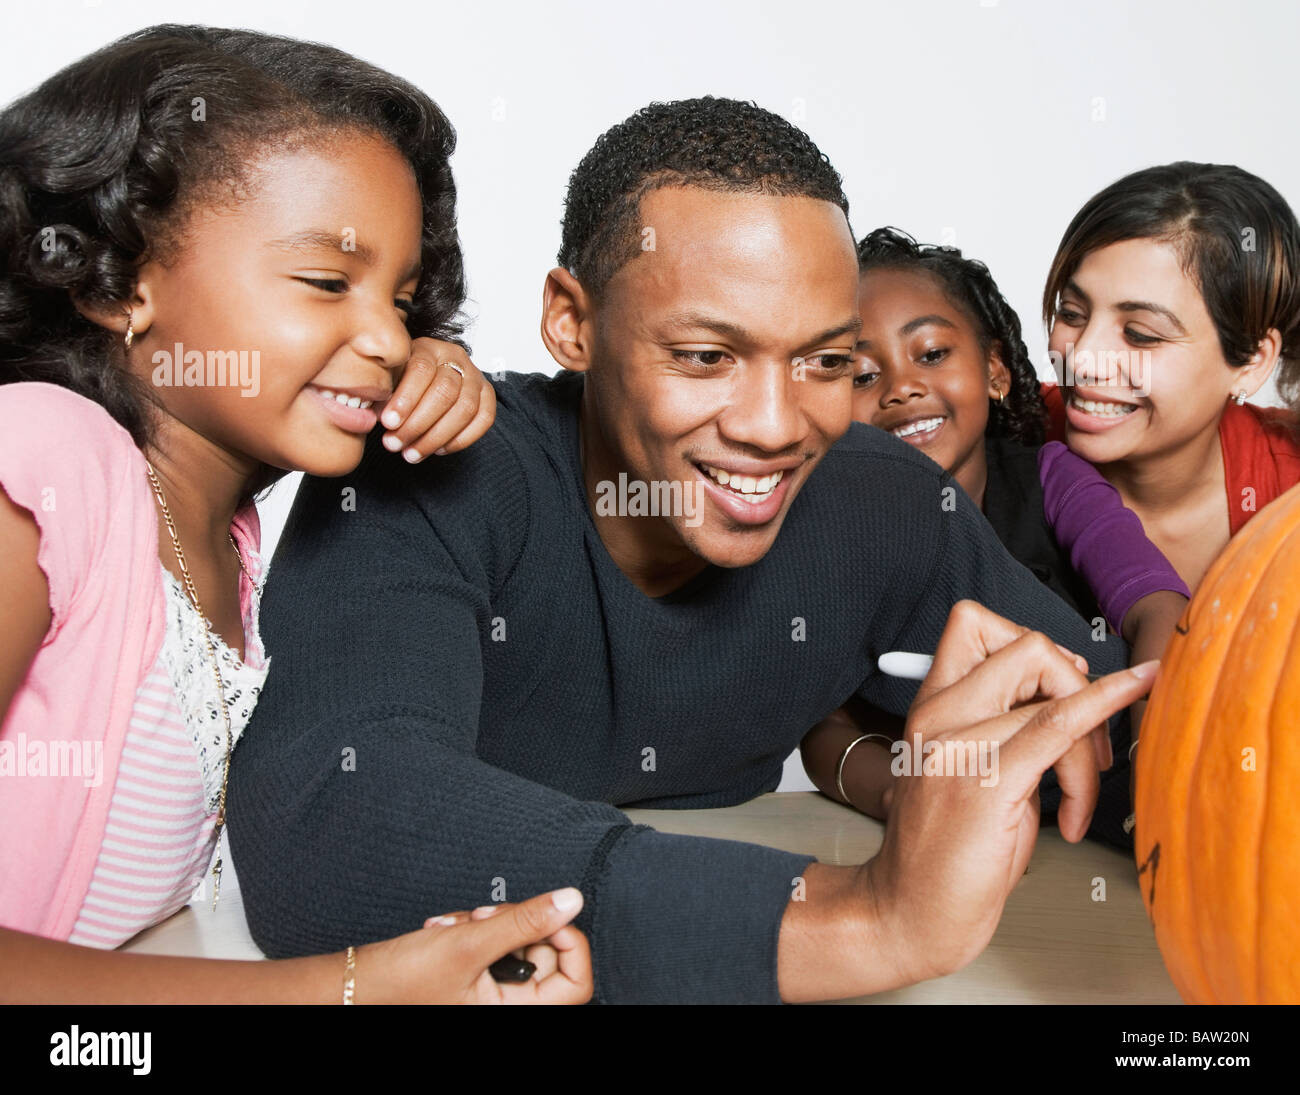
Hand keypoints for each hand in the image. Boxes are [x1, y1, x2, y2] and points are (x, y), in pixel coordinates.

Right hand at [353, 887, 591, 1003]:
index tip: (547, 917)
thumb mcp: (470, 943)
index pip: (577, 983)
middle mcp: (511, 1004)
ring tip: (460, 927)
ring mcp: (497, 989)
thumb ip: (524, 921)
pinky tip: (452, 931)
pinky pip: (499, 941)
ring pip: (521, 941)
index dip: (569, 944)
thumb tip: (571, 900)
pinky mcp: (483, 974)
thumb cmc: (407, 978)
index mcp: (515, 1012)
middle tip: (484, 919)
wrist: (364, 981)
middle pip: (549, 954)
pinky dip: (478, 929)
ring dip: (491, 923)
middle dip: (518, 926)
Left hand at [379, 338, 496, 461]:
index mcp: (428, 347)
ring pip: (465, 409)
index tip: (387, 423)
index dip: (405, 399)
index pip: (421, 370)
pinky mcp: (488, 395)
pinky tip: (438, 450)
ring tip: (412, 454)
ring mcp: (476, 376)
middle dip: (417, 424)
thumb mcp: (388, 378)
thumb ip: (383, 393)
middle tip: (394, 444)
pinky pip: (484, 419)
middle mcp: (456, 357)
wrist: (429, 377)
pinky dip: (461, 439)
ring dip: (436, 437)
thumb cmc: (403, 379)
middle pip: (445, 392)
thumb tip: (374, 417)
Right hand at [866, 600, 1156, 983]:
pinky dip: (1106, 703)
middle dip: (1074, 683)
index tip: (1053, 686)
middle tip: (1085, 742)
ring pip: (1056, 699)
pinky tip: (1135, 690)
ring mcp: (959, 746)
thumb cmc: (943, 853)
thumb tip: (1070, 695)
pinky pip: (1061, 724)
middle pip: (1027, 646)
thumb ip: (1006, 729)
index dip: (1026, 641)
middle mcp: (939, 717)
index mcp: (930, 709)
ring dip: (1090, 747)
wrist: (908, 914)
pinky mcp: (988, 782)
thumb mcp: (967, 772)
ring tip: (1077, 801)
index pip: (973, 624)